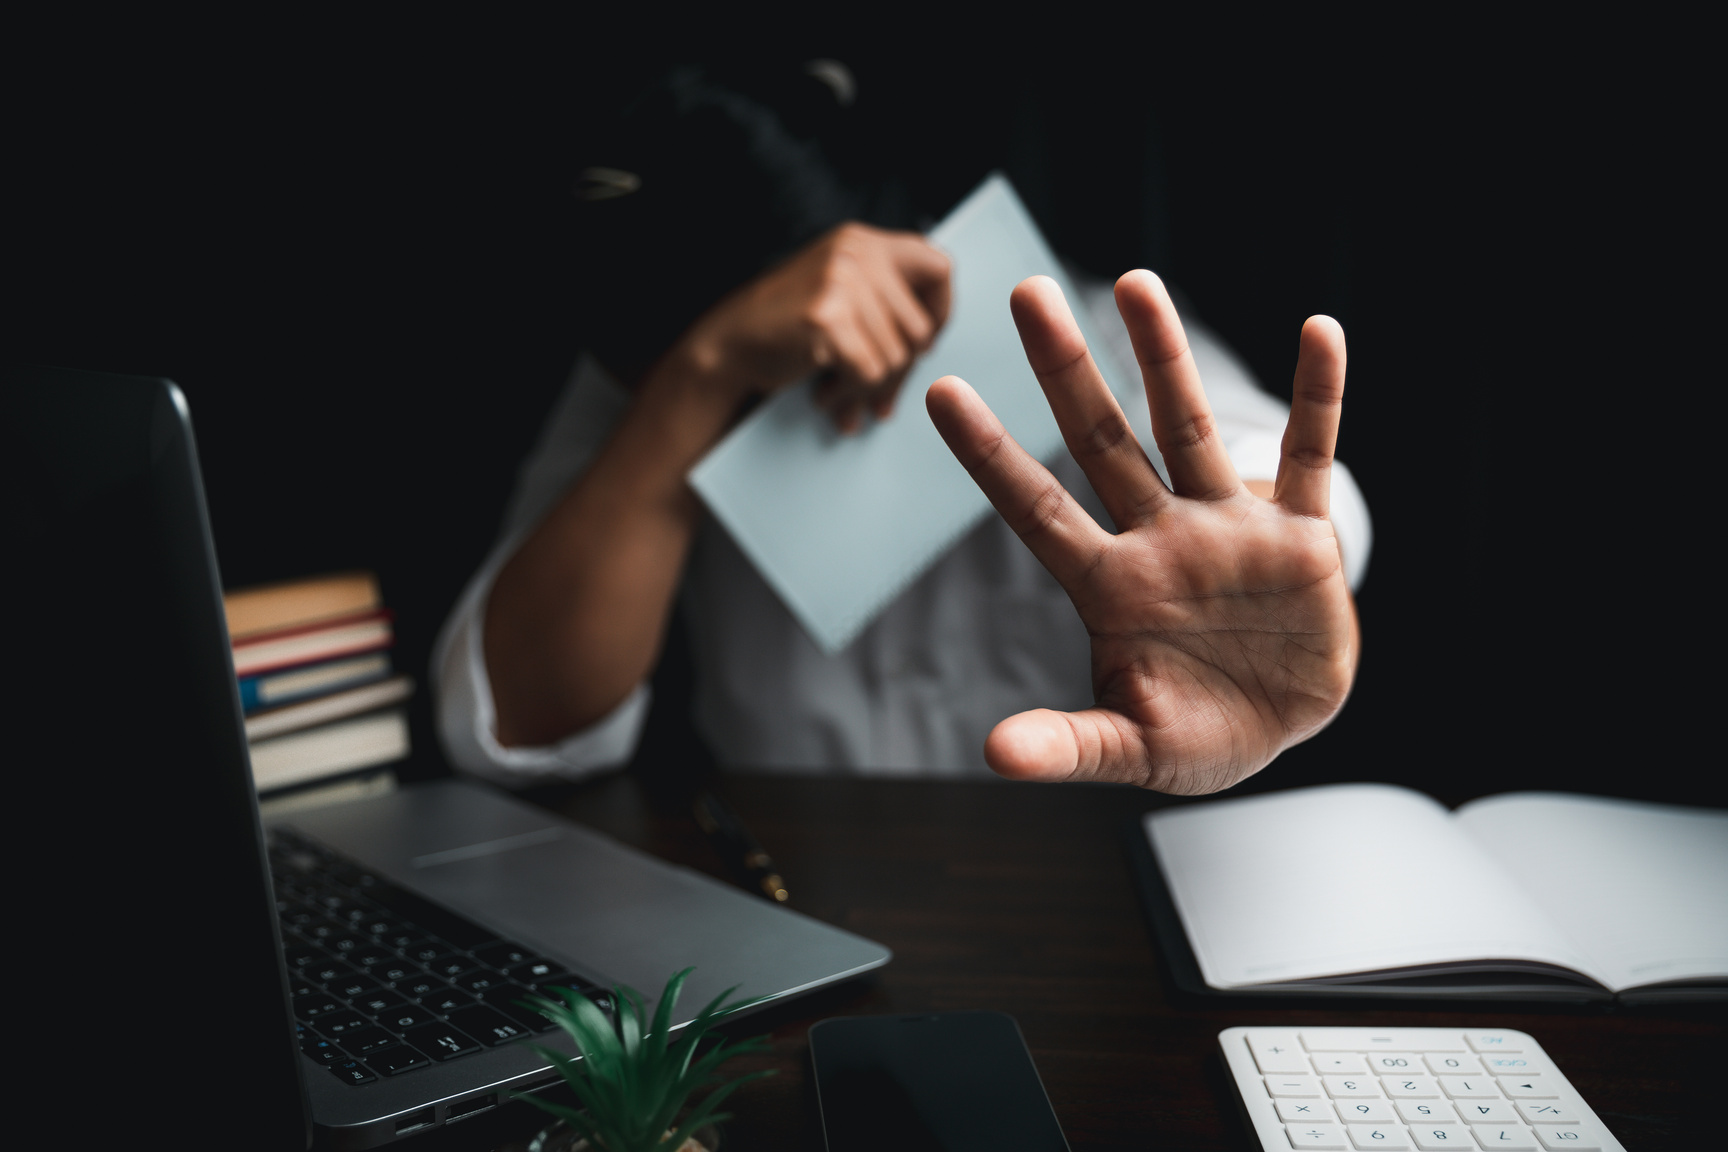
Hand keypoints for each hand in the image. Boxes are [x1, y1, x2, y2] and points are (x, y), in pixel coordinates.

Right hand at [674, 222, 951, 432]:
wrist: (728, 346)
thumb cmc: (785, 327)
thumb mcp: (841, 295)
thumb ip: (885, 303)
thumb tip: (934, 343)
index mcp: (864, 242)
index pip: (939, 268)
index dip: (941, 312)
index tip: (925, 343)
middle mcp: (856, 252)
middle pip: (920, 328)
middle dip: (901, 372)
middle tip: (876, 393)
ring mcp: (841, 281)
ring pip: (897, 358)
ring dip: (871, 390)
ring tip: (841, 395)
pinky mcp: (827, 316)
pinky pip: (870, 373)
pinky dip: (851, 395)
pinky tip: (826, 395)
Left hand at [926, 272, 1357, 793]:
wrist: (1283, 727)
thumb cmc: (1195, 734)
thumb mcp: (1131, 749)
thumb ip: (1069, 744)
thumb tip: (995, 755)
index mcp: (1109, 587)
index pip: (1036, 508)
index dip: (990, 455)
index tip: (942, 391)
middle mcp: (1159, 539)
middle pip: (1102, 442)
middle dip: (1065, 372)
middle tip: (1026, 292)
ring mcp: (1227, 528)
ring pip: (1188, 428)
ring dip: (1165, 358)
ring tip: (1137, 284)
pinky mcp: (1299, 536)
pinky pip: (1310, 454)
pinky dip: (1318, 397)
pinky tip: (1320, 331)